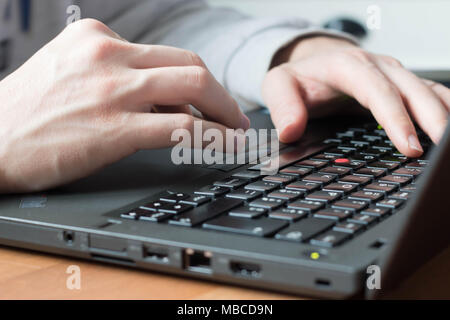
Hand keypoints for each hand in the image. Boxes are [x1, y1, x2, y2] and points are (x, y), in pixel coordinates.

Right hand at [0, 19, 248, 192]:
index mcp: (98, 39)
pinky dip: (213, 137)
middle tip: (235, 116)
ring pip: (193, 89)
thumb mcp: (72, 73)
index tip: (212, 100)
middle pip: (190, 65)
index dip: (198, 81)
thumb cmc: (29, 111)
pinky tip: (227, 145)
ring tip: (236, 132)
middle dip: (221, 94)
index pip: (168, 56)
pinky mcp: (114, 128)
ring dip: (224, 113)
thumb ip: (120, 78)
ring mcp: (112, 90)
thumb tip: (167, 104)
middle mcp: (108, 56)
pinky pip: (181, 128)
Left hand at [263, 36, 449, 156]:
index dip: (395, 118)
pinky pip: (430, 93)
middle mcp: (376, 66)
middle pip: (411, 89)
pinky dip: (444, 109)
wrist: (312, 64)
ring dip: (443, 115)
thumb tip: (291, 132)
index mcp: (347, 65)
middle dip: (430, 120)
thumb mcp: (278, 87)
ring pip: (427, 90)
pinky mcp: (401, 83)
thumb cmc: (299, 78)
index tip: (408, 146)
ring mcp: (392, 73)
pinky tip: (449, 128)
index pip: (377, 91)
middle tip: (438, 152)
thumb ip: (283, 107)